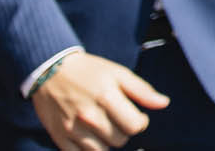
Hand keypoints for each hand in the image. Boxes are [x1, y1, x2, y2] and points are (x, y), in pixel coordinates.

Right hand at [31, 52, 167, 150]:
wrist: (50, 71)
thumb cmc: (89, 71)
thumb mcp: (118, 73)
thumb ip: (142, 90)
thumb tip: (164, 103)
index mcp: (106, 96)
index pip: (134, 126)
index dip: (140, 123)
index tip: (136, 116)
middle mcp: (89, 115)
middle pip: (120, 140)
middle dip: (124, 131)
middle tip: (118, 119)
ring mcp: (72, 128)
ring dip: (107, 141)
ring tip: (104, 126)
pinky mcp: (59, 137)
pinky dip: (89, 149)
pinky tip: (90, 136)